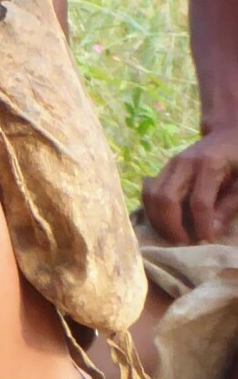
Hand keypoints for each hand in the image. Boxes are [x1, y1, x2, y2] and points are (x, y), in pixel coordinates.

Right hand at [144, 126, 237, 243]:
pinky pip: (149, 192)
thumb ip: (229, 206)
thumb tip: (211, 231)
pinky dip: (152, 211)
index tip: (206, 242)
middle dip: (172, 226)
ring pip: (151, 196)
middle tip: (184, 243)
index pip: (199, 202)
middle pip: (167, 199)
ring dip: (158, 220)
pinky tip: (165, 223)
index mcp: (209, 165)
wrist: (228, 135)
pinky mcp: (163, 170)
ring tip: (173, 235)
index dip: (201, 225)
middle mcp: (184, 164)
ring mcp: (169, 165)